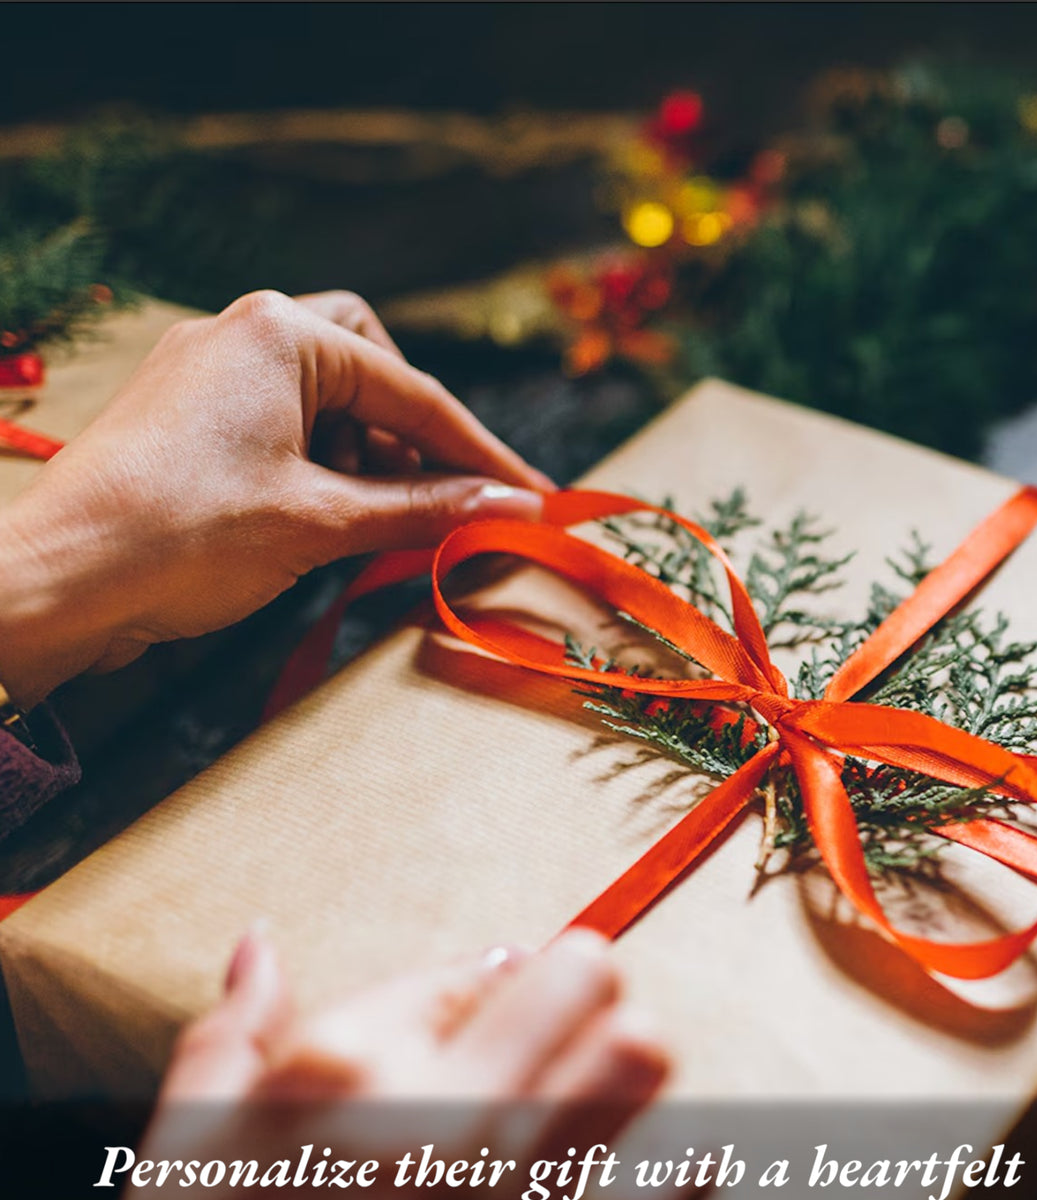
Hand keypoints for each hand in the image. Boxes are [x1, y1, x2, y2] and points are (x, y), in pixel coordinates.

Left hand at [0, 290, 551, 708]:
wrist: (55, 580)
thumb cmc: (182, 536)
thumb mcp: (321, 522)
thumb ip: (423, 509)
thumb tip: (511, 510)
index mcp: (282, 335)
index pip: (414, 395)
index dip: (481, 455)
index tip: (532, 499)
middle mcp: (244, 333)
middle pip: (372, 370)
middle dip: (414, 436)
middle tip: (439, 500)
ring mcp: (209, 373)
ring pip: (327, 399)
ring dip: (368, 457)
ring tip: (375, 521)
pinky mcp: (188, 416)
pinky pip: (283, 425)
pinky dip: (321, 467)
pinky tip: (325, 517)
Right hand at [54, 929, 681, 1199]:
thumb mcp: (170, 1167)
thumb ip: (228, 1040)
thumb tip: (259, 947)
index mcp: (348, 1074)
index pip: (473, 965)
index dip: (481, 983)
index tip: (485, 1002)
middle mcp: (445, 1122)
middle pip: (583, 978)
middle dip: (573, 988)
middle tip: (554, 1021)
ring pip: (637, 1062)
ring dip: (624, 1063)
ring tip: (604, 1084)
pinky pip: (667, 1199)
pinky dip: (684, 1174)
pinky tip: (685, 1169)